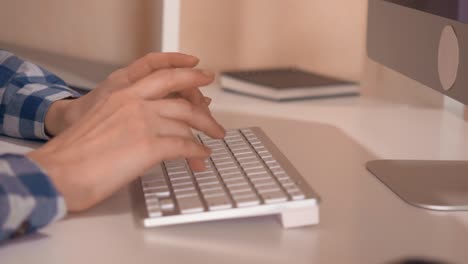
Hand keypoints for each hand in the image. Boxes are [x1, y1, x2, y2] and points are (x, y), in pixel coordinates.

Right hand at [28, 67, 224, 210]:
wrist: (58, 172)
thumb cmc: (74, 154)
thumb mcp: (102, 121)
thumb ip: (128, 117)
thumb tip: (152, 126)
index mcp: (121, 94)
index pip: (162, 75)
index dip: (185, 73)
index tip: (198, 74)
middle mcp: (134, 102)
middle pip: (182, 98)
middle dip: (204, 107)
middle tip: (214, 114)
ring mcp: (143, 122)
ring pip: (187, 123)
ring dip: (204, 133)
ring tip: (212, 141)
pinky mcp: (149, 145)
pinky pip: (185, 145)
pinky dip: (197, 152)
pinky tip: (201, 157)